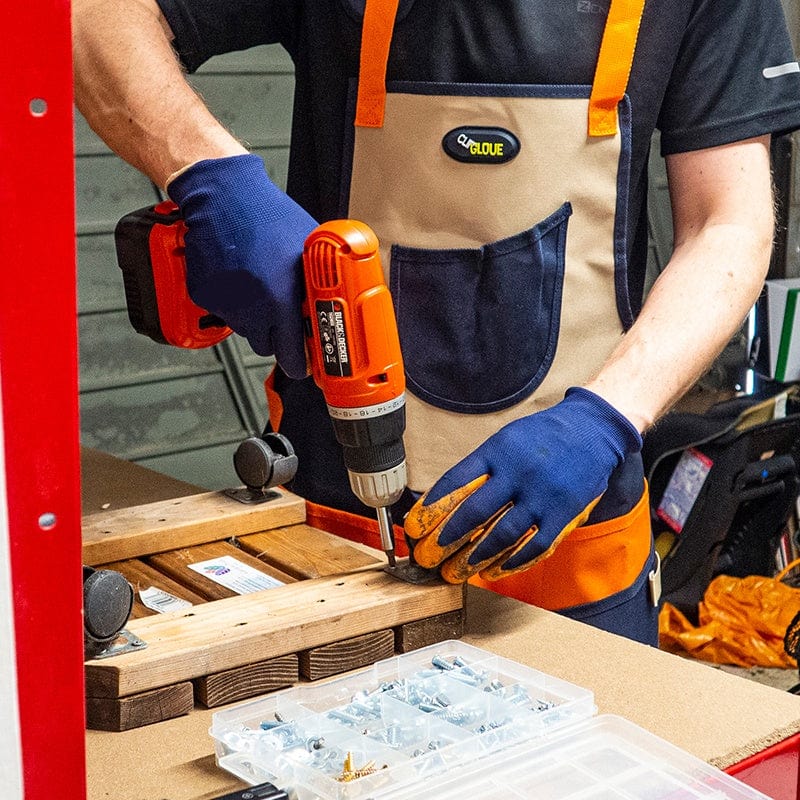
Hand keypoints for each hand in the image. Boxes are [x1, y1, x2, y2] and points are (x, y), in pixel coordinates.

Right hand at [167, 154, 317, 377]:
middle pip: (266, 346)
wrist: (223, 195)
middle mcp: (250, 306)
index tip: (303, 365)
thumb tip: (333, 307)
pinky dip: (231, 301)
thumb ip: (317, 284)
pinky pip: (222, 311)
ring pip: (244, 329)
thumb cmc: (268, 216)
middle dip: (275, 336)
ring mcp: (224, 302)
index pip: (290, 352)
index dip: (299, 363)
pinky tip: (238, 275)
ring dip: (254, 317)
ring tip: (258, 284)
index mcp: (280, 298)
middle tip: (281, 316)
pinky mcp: (204, 295)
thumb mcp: (307, 249)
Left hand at [404, 387, 641, 582]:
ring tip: (457, 571)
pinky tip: (494, 570)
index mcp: (498, 450)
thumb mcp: (505, 440)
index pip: (456, 481)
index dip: (432, 508)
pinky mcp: (564, 512)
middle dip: (447, 538)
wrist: (593, 430)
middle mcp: (518, 472)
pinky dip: (512, 561)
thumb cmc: (542, 437)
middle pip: (475, 511)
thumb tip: (446, 500)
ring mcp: (542, 494)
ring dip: (475, 557)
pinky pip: (535, 544)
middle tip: (429, 556)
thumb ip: (481, 468)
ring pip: (503, 533)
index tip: (414, 527)